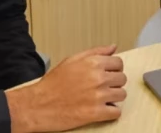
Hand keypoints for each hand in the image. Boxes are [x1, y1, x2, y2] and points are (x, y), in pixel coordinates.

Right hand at [6, 44, 126, 132]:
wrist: (38, 105)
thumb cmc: (52, 84)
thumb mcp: (71, 60)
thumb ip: (95, 52)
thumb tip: (113, 48)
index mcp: (93, 63)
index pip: (119, 63)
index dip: (114, 69)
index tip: (108, 73)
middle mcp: (98, 78)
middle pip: (122, 79)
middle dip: (114, 83)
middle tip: (102, 87)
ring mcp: (99, 96)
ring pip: (122, 95)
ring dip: (113, 97)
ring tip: (101, 98)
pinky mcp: (96, 113)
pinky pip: (116, 112)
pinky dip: (110, 112)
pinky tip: (101, 109)